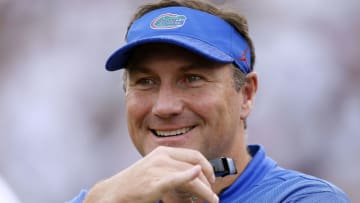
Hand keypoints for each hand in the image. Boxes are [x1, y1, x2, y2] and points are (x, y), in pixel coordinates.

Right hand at [83, 146, 218, 202]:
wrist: (115, 192)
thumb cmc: (136, 183)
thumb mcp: (156, 169)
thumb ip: (173, 168)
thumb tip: (194, 174)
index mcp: (163, 151)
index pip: (194, 155)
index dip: (207, 166)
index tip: (212, 178)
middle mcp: (162, 157)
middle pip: (195, 166)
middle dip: (208, 182)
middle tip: (213, 194)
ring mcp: (158, 169)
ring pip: (190, 177)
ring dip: (205, 190)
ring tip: (211, 200)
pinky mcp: (154, 183)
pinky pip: (175, 179)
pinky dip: (188, 176)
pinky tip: (197, 177)